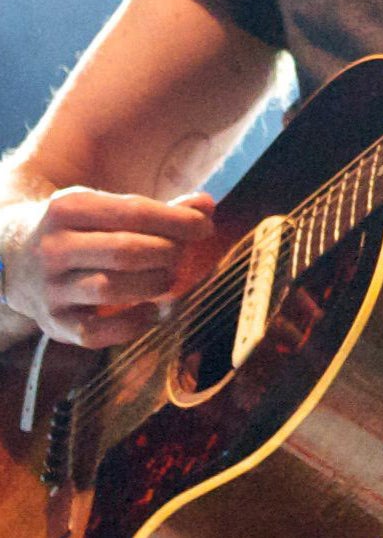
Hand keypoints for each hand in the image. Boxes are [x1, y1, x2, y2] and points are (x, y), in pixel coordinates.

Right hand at [2, 188, 219, 348]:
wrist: (16, 258)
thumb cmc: (82, 229)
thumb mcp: (108, 207)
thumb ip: (160, 209)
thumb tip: (206, 207)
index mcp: (69, 208)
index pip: (134, 212)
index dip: (177, 221)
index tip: (204, 227)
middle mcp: (53, 248)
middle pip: (125, 251)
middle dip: (167, 253)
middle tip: (182, 254)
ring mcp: (49, 289)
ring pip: (111, 289)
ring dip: (153, 285)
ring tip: (167, 278)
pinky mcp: (52, 323)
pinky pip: (95, 332)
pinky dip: (130, 326)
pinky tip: (150, 313)